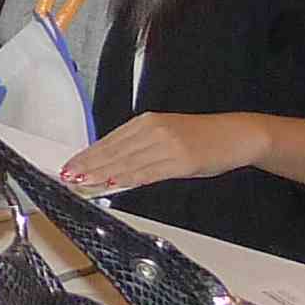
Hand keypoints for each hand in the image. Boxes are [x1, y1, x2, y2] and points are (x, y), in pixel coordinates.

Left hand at [61, 110, 265, 191]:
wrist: (235, 135)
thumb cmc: (201, 137)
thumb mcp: (166, 136)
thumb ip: (139, 148)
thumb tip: (112, 167)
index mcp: (146, 122)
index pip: (109, 140)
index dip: (88, 155)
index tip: (70, 165)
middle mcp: (153, 130)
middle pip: (114, 150)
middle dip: (89, 165)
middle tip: (68, 176)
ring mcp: (167, 144)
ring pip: (127, 161)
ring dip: (103, 173)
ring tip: (83, 182)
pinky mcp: (182, 160)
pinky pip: (150, 170)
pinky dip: (130, 177)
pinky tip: (115, 182)